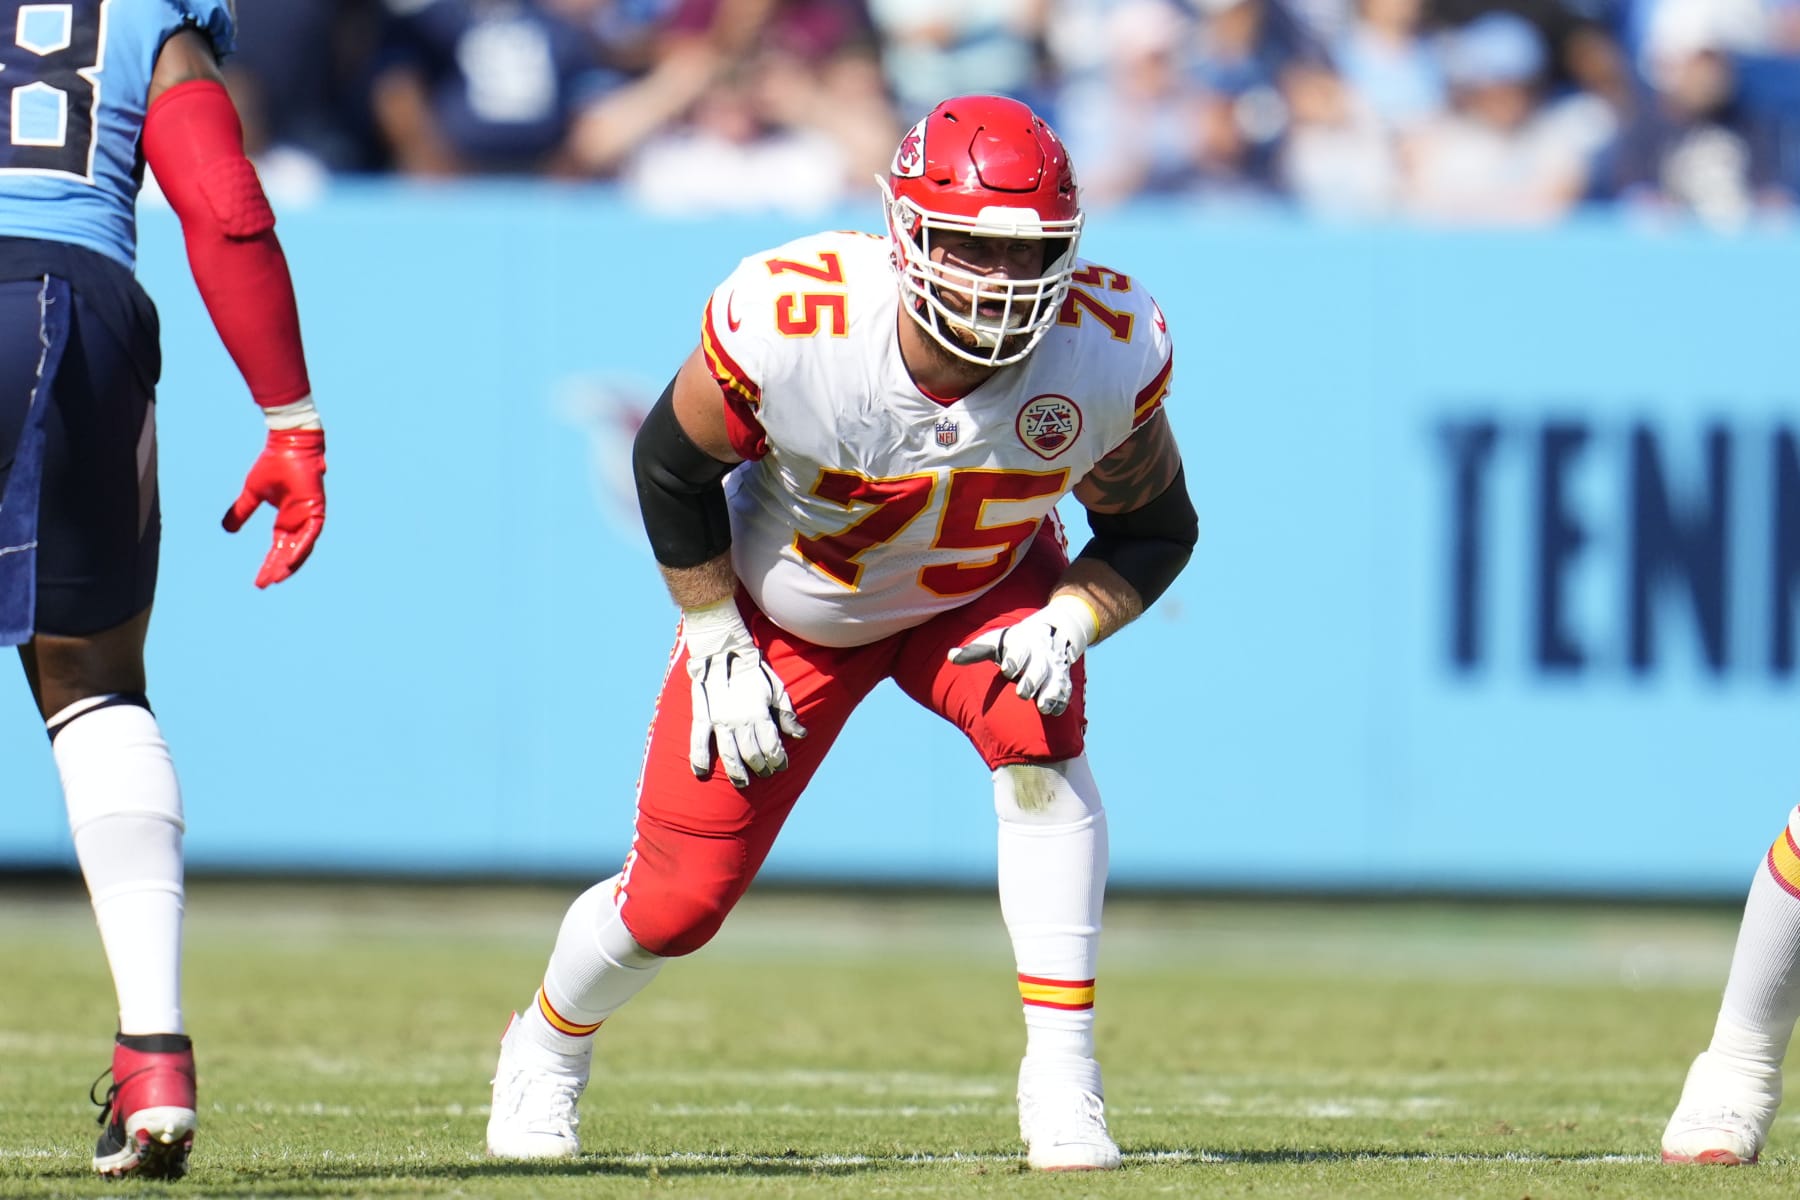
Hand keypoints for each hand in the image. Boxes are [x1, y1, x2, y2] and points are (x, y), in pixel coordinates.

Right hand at [223, 428, 325, 588]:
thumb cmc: (273, 464)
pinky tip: (290, 561)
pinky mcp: (316, 510)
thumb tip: (227, 529)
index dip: (270, 565)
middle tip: (264, 585)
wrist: (286, 445)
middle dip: (277, 569)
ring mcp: (309, 516)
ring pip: (301, 548)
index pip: (279, 549)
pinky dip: (301, 548)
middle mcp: (299, 521)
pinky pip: (310, 535)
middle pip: (289, 553)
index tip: (259, 582)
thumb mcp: (252, 493)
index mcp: (287, 520)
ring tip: (276, 578)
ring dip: (290, 564)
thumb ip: (242, 511)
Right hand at [683, 599, 806, 786]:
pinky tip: (702, 773)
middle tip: (765, 773)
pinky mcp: (702, 717)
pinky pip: (698, 742)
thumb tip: (801, 735)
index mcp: (759, 713)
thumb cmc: (754, 670)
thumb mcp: (776, 688)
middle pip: (752, 754)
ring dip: (736, 772)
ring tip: (742, 783)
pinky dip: (699, 759)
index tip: (781, 765)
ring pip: (729, 755)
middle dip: (761, 767)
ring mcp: (719, 721)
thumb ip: (786, 713)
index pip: (771, 746)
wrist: (724, 650)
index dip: (778, 759)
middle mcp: (739, 721)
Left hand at [947, 594, 1099, 716]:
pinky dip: (1062, 701)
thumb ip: (974, 652)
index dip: (1014, 660)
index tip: (1006, 670)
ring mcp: (1053, 667)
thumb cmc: (1011, 644)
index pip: (1019, 651)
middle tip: (1022, 694)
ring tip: (1043, 707)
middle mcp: (1040, 655)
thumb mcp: (993, 642)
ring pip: (1055, 680)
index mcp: (1022, 644)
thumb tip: (950, 656)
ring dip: (1050, 693)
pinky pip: (1065, 690)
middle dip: (1031, 680)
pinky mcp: (1063, 678)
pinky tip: (1055, 712)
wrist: (1048, 632)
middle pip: (1038, 668)